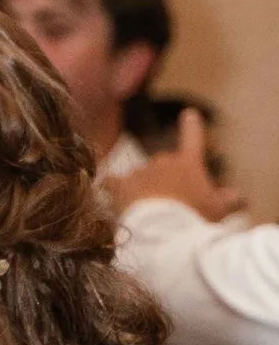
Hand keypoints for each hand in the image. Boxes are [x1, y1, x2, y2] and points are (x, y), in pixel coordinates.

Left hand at [112, 108, 229, 223]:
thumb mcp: (218, 210)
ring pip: (141, 176)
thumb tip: (239, 197)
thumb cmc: (196, 218)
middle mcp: (164, 161)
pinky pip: (111, 182)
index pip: (192, 138)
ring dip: (143, 189)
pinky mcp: (122, 187)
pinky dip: (110, 185)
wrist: (167, 231)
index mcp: (189, 163)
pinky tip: (105, 189)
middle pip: (163, 165)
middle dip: (166, 181)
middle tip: (171, 206)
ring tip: (148, 213)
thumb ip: (228, 200)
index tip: (188, 113)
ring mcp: (141, 172)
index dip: (191, 126)